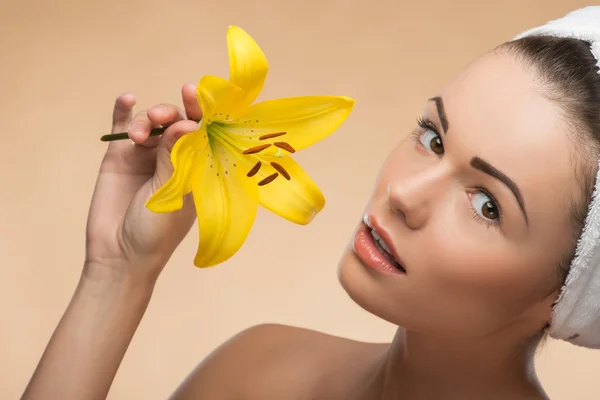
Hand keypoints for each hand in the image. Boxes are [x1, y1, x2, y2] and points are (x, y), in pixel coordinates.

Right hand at [84, 83, 202, 282]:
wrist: (119, 255)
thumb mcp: (173, 194)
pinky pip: (123, 126)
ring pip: (151, 122)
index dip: (200, 111)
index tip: (193, 93)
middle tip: (162, 117)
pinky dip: (124, 111)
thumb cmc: (157, 231)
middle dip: (171, 112)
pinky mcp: (120, 157)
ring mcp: (146, 156)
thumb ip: (176, 157)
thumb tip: (186, 122)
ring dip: (147, 120)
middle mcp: (173, 158)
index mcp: (196, 167)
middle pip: (176, 121)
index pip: (202, 132)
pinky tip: (126, 99)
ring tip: (139, 138)